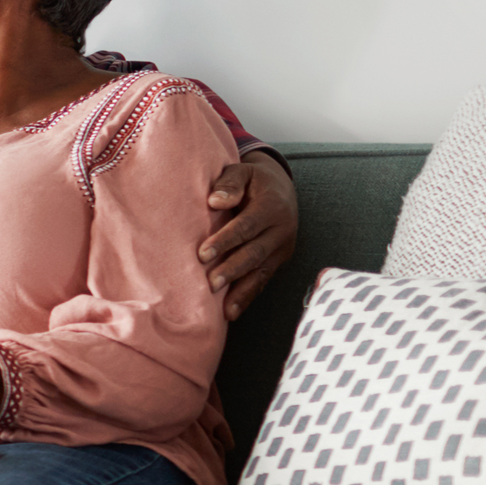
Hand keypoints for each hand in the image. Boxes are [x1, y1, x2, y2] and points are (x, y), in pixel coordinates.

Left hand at [199, 151, 297, 320]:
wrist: (281, 188)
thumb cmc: (252, 181)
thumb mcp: (242, 172)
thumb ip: (230, 183)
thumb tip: (215, 201)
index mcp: (271, 206)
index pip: (246, 227)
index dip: (225, 241)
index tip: (202, 254)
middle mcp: (282, 229)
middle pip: (255, 253)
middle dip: (232, 269)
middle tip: (210, 284)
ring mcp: (282, 247)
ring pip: (261, 271)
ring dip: (241, 290)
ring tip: (222, 308)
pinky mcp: (279, 260)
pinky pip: (263, 280)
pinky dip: (247, 297)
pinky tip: (231, 312)